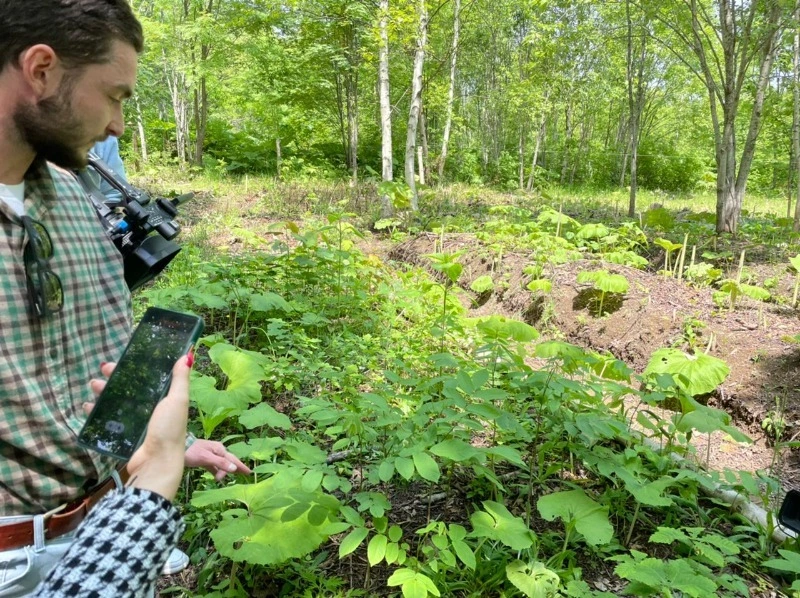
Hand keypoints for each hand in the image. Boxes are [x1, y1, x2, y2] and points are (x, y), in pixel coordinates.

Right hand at [88, 357, 191, 500]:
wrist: (156, 462)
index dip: (136, 367)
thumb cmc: (169, 429)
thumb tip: (188, 355)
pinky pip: (108, 419)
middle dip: (116, 377)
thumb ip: (180, 379)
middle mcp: (151, 408)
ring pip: (117, 401)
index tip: (123, 357)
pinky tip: (88, 406)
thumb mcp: (177, 400)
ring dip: (104, 391)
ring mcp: (136, 422)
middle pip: (130, 388)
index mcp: (165, 399)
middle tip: (103, 369)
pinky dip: (97, 412)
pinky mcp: (124, 434)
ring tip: (93, 385)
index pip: (148, 378)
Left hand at [185, 439, 251, 481]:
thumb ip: (220, 463)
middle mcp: (217, 451)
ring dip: (226, 471)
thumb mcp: (206, 458)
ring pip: (222, 465)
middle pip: (229, 461)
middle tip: (245, 474)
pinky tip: (218, 477)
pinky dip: (217, 472)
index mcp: (219, 449)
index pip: (233, 459)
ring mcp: (211, 455)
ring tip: (234, 476)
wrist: (179, 448)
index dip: (241, 466)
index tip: (249, 472)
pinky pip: (214, 467)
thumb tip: (234, 468)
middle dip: (236, 468)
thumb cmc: (192, 452)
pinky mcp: (204, 460)